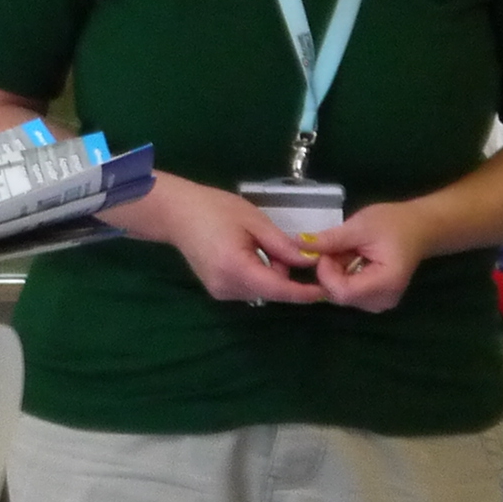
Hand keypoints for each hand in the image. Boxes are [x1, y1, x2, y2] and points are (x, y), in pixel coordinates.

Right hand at [134, 174, 326, 307]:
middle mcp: (227, 287)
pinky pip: (249, 288)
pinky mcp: (217, 290)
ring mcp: (220, 291)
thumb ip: (283, 246)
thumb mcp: (255, 221)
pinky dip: (258, 276)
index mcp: (235, 268)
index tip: (326, 291)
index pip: (277, 289)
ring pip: (261, 291)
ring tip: (261, 246)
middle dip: (286, 275)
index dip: (303, 292)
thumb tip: (311, 261)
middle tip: (285, 247)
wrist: (176, 213)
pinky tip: (250, 254)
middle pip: (271, 291)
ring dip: (271, 275)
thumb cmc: (215, 209)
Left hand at [310, 203, 430, 312]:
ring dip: (335, 273)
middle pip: (339, 295)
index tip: (327, 251)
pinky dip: (342, 276)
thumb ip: (332, 239)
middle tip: (338, 248)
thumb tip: (299, 244)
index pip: (342, 292)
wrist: (419, 228)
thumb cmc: (394, 223)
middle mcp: (382, 301)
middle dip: (330, 272)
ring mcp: (378, 303)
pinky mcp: (373, 300)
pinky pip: (347, 293)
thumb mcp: (361, 226)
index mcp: (386, 283)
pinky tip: (352, 261)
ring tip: (348, 251)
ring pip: (339, 295)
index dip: (327, 273)